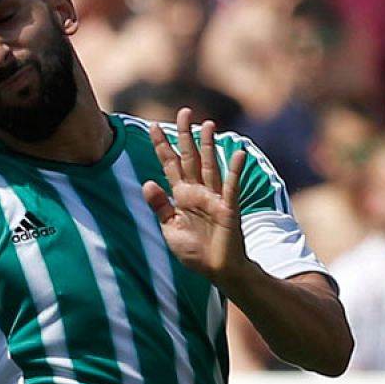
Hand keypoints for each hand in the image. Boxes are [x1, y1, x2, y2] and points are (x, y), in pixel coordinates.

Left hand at [142, 108, 249, 282]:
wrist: (217, 271)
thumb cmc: (195, 251)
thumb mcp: (169, 229)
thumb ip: (160, 206)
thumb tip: (147, 182)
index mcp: (181, 196)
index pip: (170, 165)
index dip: (162, 146)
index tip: (152, 126)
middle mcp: (198, 192)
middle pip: (190, 158)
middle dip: (185, 135)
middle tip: (183, 112)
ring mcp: (214, 198)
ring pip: (210, 166)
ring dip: (209, 145)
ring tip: (207, 124)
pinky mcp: (229, 208)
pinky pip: (231, 186)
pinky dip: (234, 170)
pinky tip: (237, 152)